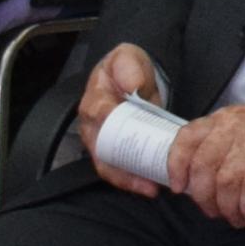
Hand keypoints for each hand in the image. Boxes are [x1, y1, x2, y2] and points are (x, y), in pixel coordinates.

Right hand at [76, 44, 163, 195]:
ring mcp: (102, 141)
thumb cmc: (127, 68)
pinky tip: (152, 187)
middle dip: (122, 169)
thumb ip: (128, 66)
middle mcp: (93, 125)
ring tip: (151, 188)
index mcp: (94, 99)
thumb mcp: (127, 57)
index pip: (98, 114)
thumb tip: (133, 86)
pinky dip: (134, 181)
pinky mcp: (115, 151)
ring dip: (129, 180)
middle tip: (147, 178)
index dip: (111, 126)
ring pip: (109, 166)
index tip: (129, 136)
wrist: (132, 77)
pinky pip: (119, 170)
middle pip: (101, 152)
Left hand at [166, 96, 244, 228]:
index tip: (179, 188)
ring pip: (226, 180)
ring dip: (227, 208)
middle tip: (213, 213)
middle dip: (204, 198)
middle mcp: (235, 125)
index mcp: (223, 118)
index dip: (176, 166)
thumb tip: (202, 181)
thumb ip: (224, 142)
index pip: (187, 138)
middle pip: (204, 166)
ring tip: (236, 219)